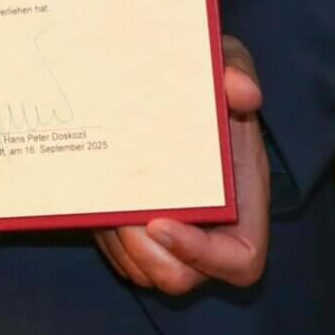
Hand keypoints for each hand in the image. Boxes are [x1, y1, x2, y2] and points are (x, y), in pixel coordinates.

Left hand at [94, 34, 269, 293]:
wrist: (172, 77)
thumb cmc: (209, 73)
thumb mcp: (226, 57)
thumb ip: (236, 68)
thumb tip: (241, 92)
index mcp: (243, 198)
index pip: (240, 260)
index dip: (204, 256)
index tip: (159, 222)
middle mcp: (209, 226)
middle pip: (180, 276)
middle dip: (145, 255)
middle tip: (119, 216)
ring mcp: (172, 229)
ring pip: (142, 270)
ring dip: (117, 245)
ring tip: (102, 203)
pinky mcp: (137, 224)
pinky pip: (119, 254)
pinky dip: (103, 235)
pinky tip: (90, 196)